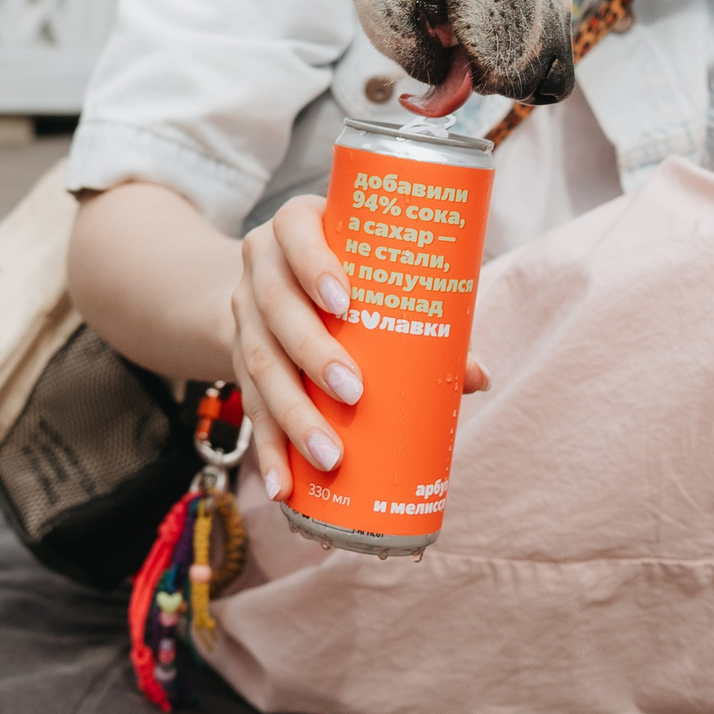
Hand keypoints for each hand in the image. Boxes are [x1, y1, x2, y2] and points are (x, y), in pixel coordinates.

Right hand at [230, 194, 488, 500]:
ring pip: (259, 363)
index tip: (344, 301)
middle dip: (313, 353)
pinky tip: (285, 485)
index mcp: (294, 228)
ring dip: (294, 415)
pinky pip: (250, 408)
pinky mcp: (237, 361)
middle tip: (355, 392)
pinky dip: (269, 449)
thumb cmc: (350, 271)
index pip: (296, 233)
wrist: (274, 279)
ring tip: (330, 455)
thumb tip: (475, 376)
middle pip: (276, 307)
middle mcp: (261, 267)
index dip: (314, 264)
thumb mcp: (374, 273)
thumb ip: (422, 314)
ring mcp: (244, 315)